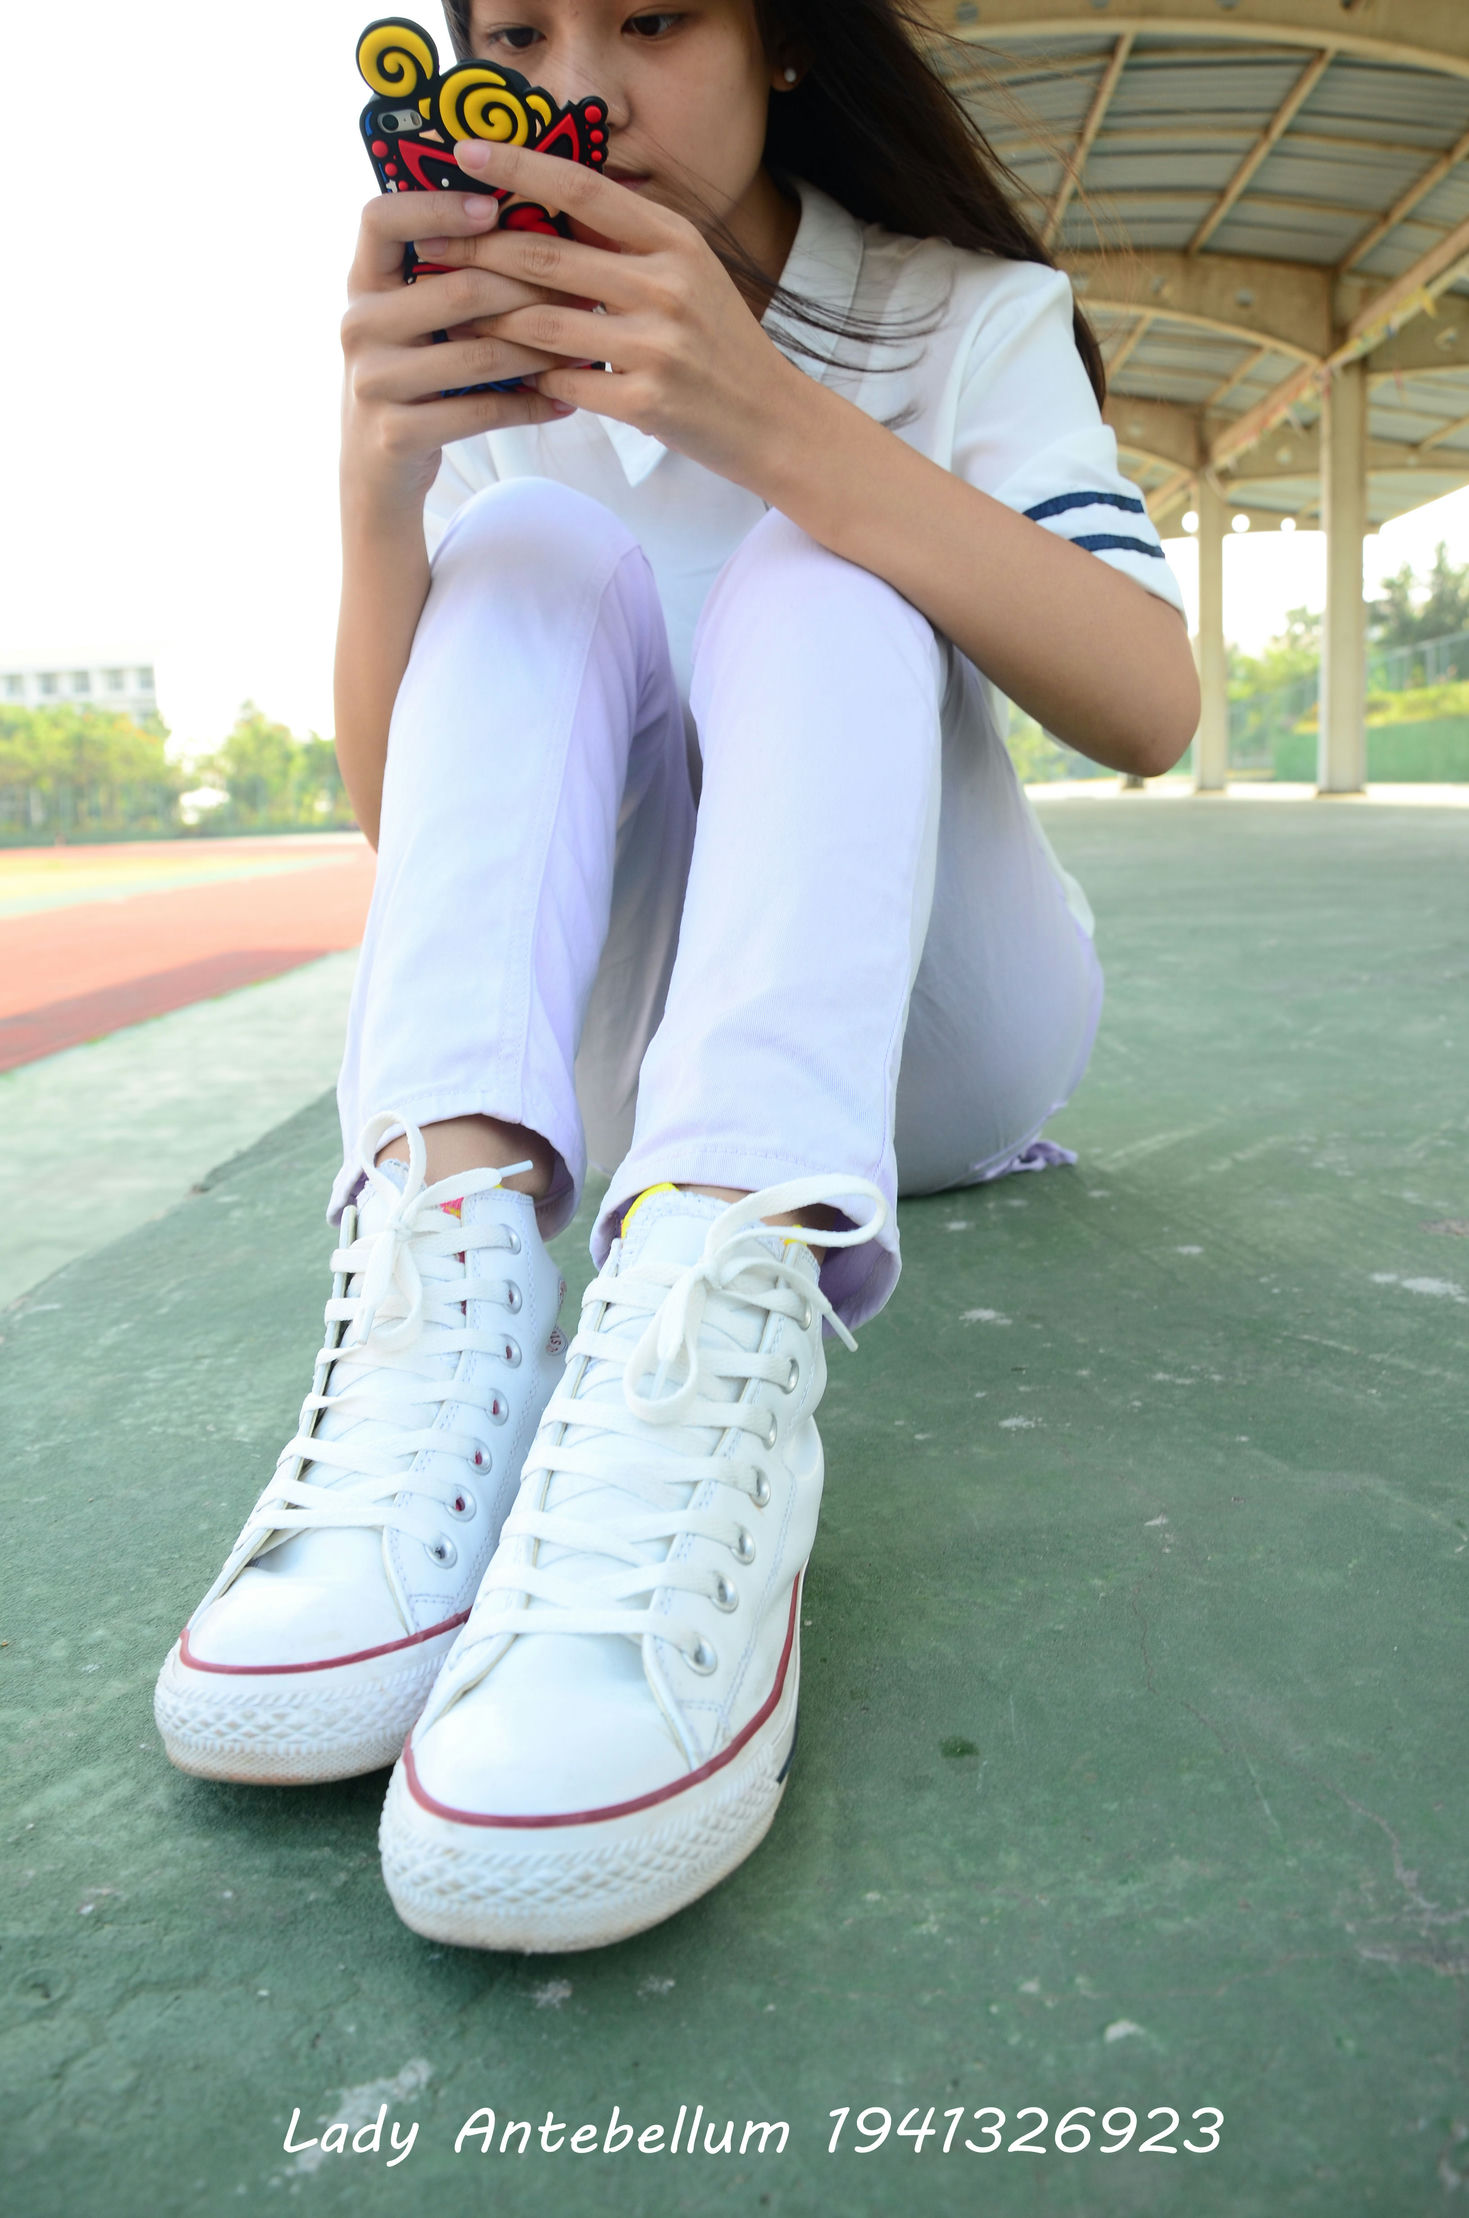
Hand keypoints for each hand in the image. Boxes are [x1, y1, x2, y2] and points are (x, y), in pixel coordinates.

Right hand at [340, 188, 596, 512]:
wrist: (376, 476)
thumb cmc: (412, 383)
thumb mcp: (411, 325)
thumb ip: (445, 281)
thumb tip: (539, 234)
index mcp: (362, 284)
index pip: (380, 217)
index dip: (436, 205)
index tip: (492, 208)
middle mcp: (359, 325)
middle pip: (458, 289)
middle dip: (530, 292)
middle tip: (582, 293)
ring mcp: (373, 380)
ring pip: (478, 353)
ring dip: (541, 352)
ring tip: (585, 349)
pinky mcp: (396, 433)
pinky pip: (481, 412)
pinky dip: (530, 406)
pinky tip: (564, 401)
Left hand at [429, 138, 807, 489]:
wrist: (770, 420)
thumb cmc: (717, 343)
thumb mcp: (685, 273)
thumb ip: (625, 244)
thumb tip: (547, 208)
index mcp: (673, 241)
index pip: (583, 189)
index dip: (520, 168)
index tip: (467, 153)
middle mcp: (666, 285)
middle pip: (548, 259)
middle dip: (478, 252)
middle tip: (432, 247)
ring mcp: (656, 345)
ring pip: (544, 325)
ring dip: (493, 323)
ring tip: (456, 316)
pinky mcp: (646, 401)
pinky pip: (565, 383)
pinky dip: (534, 380)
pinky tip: (513, 378)